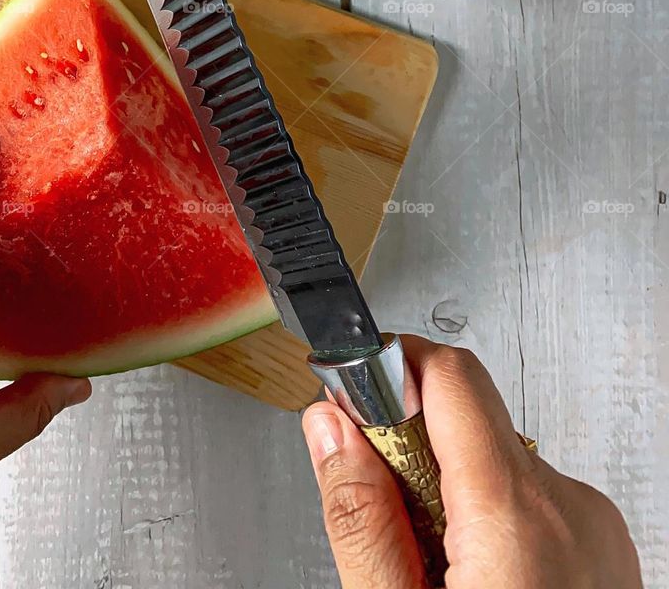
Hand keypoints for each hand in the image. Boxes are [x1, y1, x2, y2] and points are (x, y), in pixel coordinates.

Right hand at [302, 335, 640, 588]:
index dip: (386, 369)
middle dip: (406, 456)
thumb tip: (328, 426)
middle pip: (466, 422)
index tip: (345, 398)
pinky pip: (531, 504)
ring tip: (432, 581)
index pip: (448, 374)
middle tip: (382, 530)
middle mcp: (571, 508)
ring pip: (495, 465)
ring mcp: (597, 532)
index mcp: (518, 515)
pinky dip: (489, 525)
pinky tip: (473, 588)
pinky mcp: (607, 554)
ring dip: (447, 498)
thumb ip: (359, 515)